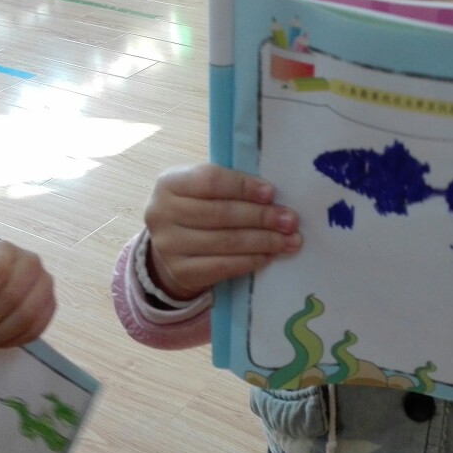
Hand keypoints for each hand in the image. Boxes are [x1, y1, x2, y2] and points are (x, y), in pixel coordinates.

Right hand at [144, 163, 300, 299]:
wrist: (171, 248)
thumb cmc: (197, 210)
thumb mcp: (202, 190)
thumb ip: (230, 187)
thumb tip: (273, 198)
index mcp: (170, 183)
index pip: (210, 180)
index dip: (243, 187)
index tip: (271, 193)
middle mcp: (162, 213)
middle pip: (221, 213)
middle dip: (261, 217)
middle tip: (290, 220)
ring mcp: (169, 245)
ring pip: (226, 241)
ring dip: (264, 241)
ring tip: (290, 240)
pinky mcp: (181, 272)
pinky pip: (224, 266)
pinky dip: (252, 260)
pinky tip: (270, 255)